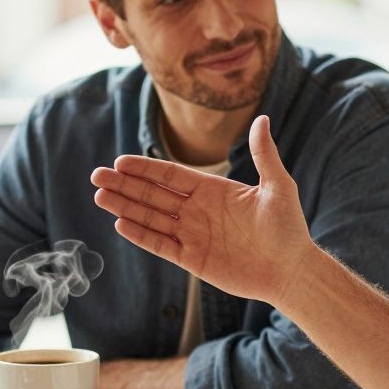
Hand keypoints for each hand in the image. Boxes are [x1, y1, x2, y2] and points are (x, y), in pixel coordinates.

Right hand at [90, 115, 314, 303]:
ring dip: (125, 207)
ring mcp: (193, 235)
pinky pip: (161, 244)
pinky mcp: (192, 259)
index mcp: (213, 190)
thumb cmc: (288, 228)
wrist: (291, 270)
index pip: (170, 175)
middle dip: (125, 185)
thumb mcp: (278, 187)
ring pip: (151, 217)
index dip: (145, 169)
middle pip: (153, 194)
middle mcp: (197, 210)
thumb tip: (261, 118)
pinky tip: (121, 223)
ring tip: (100, 196)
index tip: (120, 162)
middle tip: (97, 176)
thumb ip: (264, 155)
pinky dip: (141, 235)